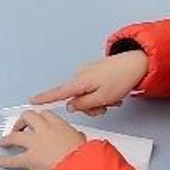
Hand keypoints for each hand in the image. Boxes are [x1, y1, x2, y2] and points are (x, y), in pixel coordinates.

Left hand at [0, 109, 86, 169]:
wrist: (78, 168)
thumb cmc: (82, 157)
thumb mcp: (83, 142)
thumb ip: (76, 137)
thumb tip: (78, 138)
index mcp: (58, 125)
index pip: (45, 114)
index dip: (39, 117)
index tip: (36, 119)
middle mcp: (44, 130)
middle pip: (27, 117)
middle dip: (21, 121)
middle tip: (19, 127)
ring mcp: (34, 144)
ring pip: (15, 136)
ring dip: (7, 139)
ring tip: (3, 141)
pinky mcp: (29, 159)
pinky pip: (14, 160)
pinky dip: (5, 161)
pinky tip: (0, 161)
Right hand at [30, 49, 149, 116]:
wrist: (137, 63)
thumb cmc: (121, 78)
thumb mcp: (102, 98)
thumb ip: (84, 105)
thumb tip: (71, 106)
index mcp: (80, 82)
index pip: (58, 92)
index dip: (45, 98)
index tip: (32, 101)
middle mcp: (81, 76)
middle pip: (77, 99)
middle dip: (91, 106)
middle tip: (106, 106)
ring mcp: (88, 73)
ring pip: (87, 95)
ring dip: (100, 101)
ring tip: (114, 98)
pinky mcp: (96, 72)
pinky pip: (94, 88)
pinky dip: (103, 93)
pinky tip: (114, 92)